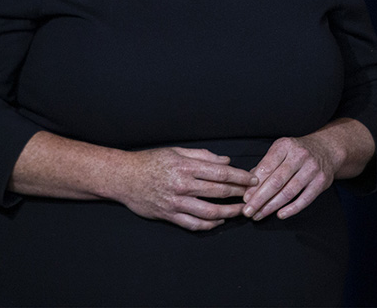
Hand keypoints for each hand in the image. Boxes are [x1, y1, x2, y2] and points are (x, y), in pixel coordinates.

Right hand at [114, 147, 257, 230]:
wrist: (124, 178)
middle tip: (252, 195)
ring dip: (229, 212)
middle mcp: (182, 185)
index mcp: (185, 166)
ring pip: (209, 211)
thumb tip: (226, 161)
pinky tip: (219, 220)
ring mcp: (176, 202)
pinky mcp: (169, 215)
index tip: (252, 179)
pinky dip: (209, 224)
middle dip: (238, 193)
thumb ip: (202, 156)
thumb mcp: (176, 151)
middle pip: (218, 191)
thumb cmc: (149, 161)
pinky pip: (194, 224)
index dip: (239, 177)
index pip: (220, 172)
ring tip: (240, 211)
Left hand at [241, 135, 339, 220]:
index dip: (254, 185)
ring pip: (289, 192)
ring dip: (272, 206)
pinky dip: (291, 209)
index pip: (266, 167)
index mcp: (285, 146)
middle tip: (249, 210)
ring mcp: (312, 169)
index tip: (245, 197)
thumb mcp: (280, 151)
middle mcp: (299, 156)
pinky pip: (305, 199)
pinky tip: (280, 214)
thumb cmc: (297, 152)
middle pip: (276, 181)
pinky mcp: (321, 182)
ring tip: (260, 215)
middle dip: (260, 198)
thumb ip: (265, 166)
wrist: (326, 149)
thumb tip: (248, 186)